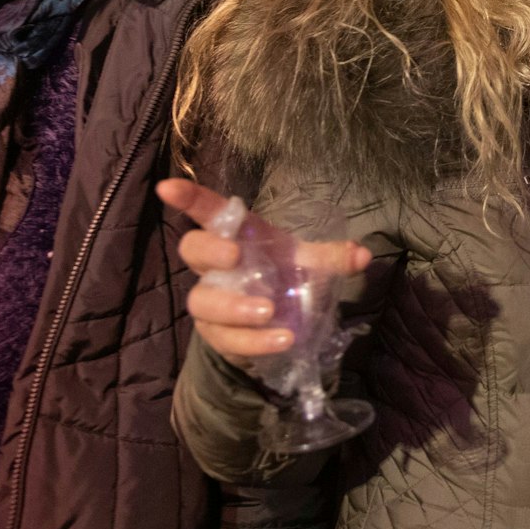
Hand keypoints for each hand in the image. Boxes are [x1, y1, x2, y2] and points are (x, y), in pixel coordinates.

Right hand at [159, 178, 370, 369]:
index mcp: (238, 236)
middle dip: (209, 251)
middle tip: (234, 257)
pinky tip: (281, 340)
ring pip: (203, 301)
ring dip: (235, 306)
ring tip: (269, 311)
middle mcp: (217, 266)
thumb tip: (362, 255)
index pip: (208, 211)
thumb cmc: (286, 276)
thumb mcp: (310, 264)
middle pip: (192, 250)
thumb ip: (332, 258)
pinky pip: (226, 338)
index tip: (168, 187)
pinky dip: (254, 340)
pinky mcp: (218, 334)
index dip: (188, 198)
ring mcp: (212, 300)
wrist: (280, 321)